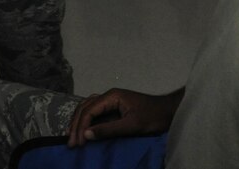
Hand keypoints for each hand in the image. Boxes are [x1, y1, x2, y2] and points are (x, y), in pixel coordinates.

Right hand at [67, 87, 182, 147]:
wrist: (168, 112)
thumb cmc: (152, 117)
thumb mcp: (131, 125)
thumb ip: (108, 129)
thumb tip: (86, 134)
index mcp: (112, 96)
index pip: (89, 110)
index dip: (81, 127)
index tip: (78, 143)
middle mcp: (109, 95)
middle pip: (85, 107)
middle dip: (76, 125)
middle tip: (70, 143)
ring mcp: (111, 100)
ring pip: (87, 108)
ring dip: (79, 122)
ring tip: (72, 137)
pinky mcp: (114, 106)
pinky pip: (95, 111)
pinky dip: (86, 120)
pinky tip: (83, 130)